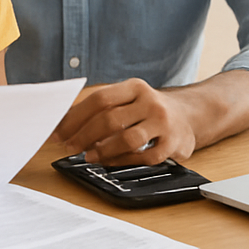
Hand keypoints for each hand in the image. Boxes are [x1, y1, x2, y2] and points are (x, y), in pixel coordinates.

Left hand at [52, 79, 196, 164]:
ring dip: (103, 150)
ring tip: (88, 156)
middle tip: (69, 147)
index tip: (59, 131)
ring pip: (128, 139)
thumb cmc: (148, 110)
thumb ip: (102, 108)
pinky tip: (111, 162)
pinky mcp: (173, 144)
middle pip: (111, 119)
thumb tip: (65, 122)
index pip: (100, 99)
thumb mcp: (129, 99)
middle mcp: (151, 101)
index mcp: (135, 87)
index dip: (76, 117)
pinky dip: (123, 161)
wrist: (189, 115)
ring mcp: (163, 123)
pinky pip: (144, 157)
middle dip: (84, 135)